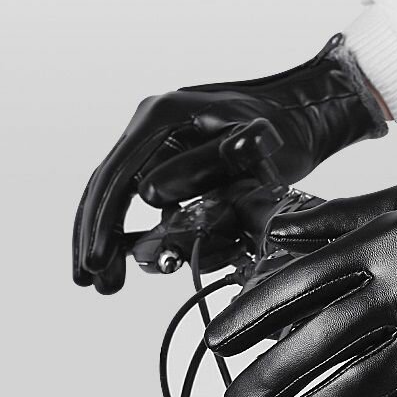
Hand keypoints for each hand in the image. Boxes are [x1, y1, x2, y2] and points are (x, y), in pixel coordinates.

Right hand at [73, 36, 385, 292]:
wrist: (301, 114)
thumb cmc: (283, 127)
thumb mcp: (254, 144)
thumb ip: (205, 166)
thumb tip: (148, 194)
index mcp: (162, 118)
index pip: (117, 176)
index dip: (102, 223)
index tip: (95, 263)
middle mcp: (152, 129)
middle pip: (107, 187)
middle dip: (97, 237)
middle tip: (94, 283)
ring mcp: (159, 145)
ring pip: (119, 196)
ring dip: (112, 239)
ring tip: (106, 283)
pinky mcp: (172, 162)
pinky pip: (142, 201)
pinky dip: (134, 230)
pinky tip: (130, 257)